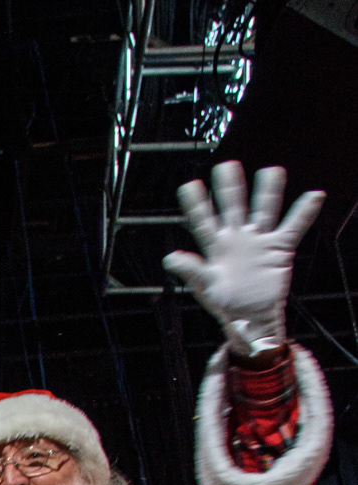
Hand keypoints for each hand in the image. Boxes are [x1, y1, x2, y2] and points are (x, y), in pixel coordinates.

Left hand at [163, 162, 323, 357]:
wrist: (251, 318)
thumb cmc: (226, 305)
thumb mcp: (206, 287)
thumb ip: (191, 271)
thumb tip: (169, 258)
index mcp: (216, 247)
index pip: (203, 221)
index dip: (195, 204)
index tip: (188, 186)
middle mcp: (237, 238)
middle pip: (233, 206)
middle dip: (230, 186)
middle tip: (226, 166)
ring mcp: (258, 240)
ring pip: (264, 209)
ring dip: (268, 190)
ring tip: (272, 171)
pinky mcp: (279, 248)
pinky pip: (293, 226)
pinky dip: (304, 212)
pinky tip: (314, 195)